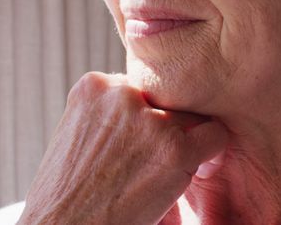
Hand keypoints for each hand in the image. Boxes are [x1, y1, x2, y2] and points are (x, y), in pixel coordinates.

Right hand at [18, 72, 227, 223]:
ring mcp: (149, 119)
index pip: (139, 88)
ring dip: (183, 141)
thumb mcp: (77, 135)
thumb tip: (148, 107)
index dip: (143, 117)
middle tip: (152, 160)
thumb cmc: (67, 193)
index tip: (138, 144)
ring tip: (167, 170)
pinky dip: (212, 154)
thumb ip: (107, 114)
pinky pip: (214, 136)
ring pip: (190, 116)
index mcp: (94, 87)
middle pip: (165, 98)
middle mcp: (122, 94)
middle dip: (163, 127)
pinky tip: (197, 171)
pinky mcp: (174, 148)